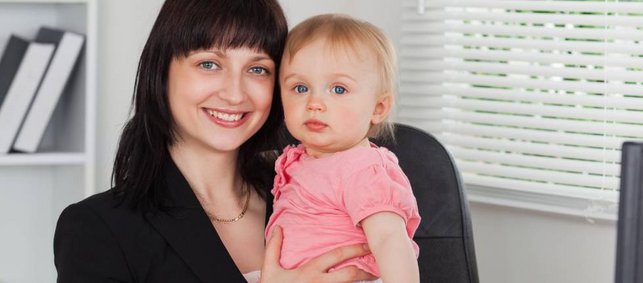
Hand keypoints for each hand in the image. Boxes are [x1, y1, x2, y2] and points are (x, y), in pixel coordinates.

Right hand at [261, 226, 376, 282]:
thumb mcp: (270, 270)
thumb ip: (274, 248)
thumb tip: (278, 228)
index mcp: (310, 271)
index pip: (337, 256)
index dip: (355, 249)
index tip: (368, 245)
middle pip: (350, 275)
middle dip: (366, 270)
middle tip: (378, 265)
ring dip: (362, 282)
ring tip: (373, 277)